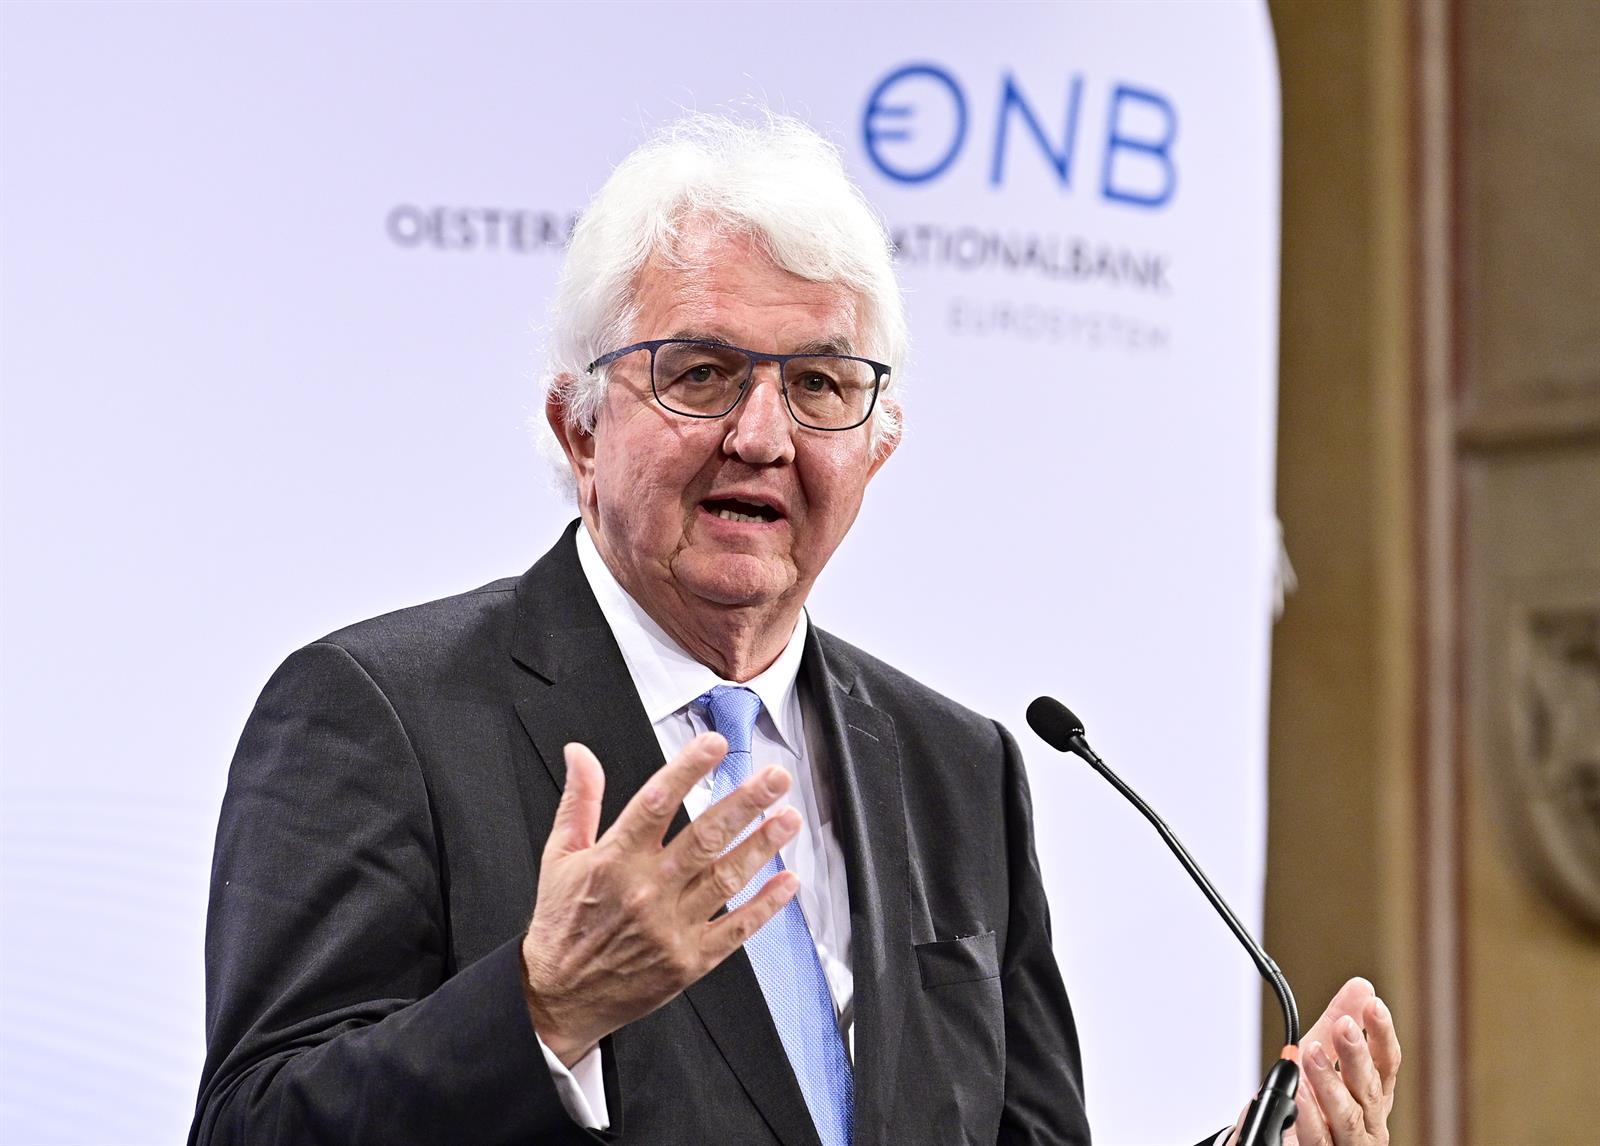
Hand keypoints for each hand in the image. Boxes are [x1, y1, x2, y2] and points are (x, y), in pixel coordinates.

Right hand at [520, 733, 800, 1065]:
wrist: (560, 997)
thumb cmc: (563, 925)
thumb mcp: (559, 857)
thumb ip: (579, 802)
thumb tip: (580, 754)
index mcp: (614, 860)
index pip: (657, 802)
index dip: (688, 769)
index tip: (715, 745)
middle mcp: (647, 891)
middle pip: (704, 837)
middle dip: (745, 803)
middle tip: (775, 778)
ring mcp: (671, 927)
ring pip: (726, 878)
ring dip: (762, 845)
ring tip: (788, 818)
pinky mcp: (690, 960)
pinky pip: (736, 929)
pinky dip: (765, 906)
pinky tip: (787, 882)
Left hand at [1226, 978, 1400, 1145]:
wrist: (1275, 1141)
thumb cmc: (1304, 1102)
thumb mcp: (1318, 1055)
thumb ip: (1336, 1023)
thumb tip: (1361, 987)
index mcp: (1371, 1095)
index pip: (1386, 1063)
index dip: (1381, 1034)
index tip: (1373, 1005)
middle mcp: (1368, 1123)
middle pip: (1370, 1089)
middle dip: (1357, 1056)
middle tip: (1342, 1025)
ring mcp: (1348, 1143)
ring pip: (1347, 1116)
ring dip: (1330, 1082)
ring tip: (1311, 1052)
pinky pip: (1318, 1139)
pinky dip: (1308, 1115)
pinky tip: (1298, 1093)